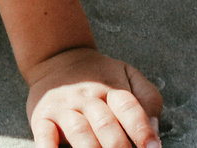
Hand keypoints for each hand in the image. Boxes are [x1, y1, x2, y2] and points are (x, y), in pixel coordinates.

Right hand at [25, 46, 161, 147]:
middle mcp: (88, 98)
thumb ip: (147, 99)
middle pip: (106, 125)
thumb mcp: (128, 76)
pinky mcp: (41, 117)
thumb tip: (154, 129)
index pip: (129, 108)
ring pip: (79, 132)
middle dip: (118, 147)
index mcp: (112, 88)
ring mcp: (64, 108)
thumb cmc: (100, 76)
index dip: (142, 129)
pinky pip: (44, 135)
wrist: (58, 57)